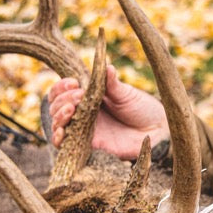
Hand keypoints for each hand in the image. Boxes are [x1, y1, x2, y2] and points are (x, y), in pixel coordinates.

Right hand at [47, 65, 169, 160]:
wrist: (157, 130)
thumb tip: (105, 65)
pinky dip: (58, 138)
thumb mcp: (125, 93)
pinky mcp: (88, 147)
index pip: (62, 92)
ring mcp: (84, 131)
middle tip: (78, 95)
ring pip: (57, 125)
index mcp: (87, 98)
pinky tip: (62, 131)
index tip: (73, 82)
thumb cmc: (142, 108)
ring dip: (58, 117)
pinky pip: (65, 146)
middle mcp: (81, 114)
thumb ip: (111, 82)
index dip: (61, 87)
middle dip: (62, 100)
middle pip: (55, 108)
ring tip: (70, 110)